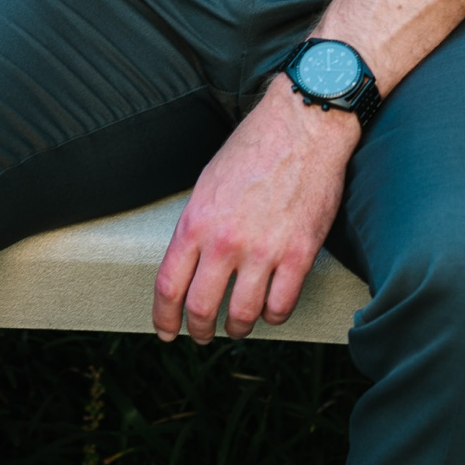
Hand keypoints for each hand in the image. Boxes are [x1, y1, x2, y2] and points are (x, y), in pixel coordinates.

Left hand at [152, 73, 358, 343]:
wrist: (301, 128)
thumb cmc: (253, 150)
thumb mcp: (208, 184)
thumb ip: (197, 227)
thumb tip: (189, 265)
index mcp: (196, 220)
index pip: (168, 284)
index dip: (163, 316)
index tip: (166, 331)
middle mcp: (225, 240)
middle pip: (200, 308)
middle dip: (198, 330)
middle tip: (201, 336)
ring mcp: (263, 250)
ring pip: (242, 315)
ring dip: (237, 327)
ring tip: (238, 325)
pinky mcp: (299, 254)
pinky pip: (281, 306)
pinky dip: (273, 315)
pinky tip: (270, 309)